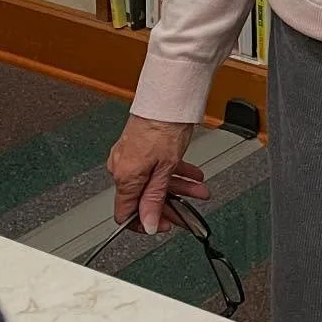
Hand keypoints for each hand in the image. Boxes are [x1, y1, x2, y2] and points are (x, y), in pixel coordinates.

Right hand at [107, 116, 209, 235]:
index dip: (145, 222)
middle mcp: (123, 167)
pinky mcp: (141, 147)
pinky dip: (174, 172)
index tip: (163, 224)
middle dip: (171, 204)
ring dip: (179, 187)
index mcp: (124, 176)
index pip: (126, 213)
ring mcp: (131, 157)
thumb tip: (148, 224)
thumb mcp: (165, 169)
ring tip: (198, 189)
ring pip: (155, 181)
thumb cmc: (165, 126)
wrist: (168, 97)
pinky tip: (192, 175)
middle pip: (145, 197)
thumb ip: (155, 198)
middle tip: (188, 211)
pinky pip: (156, 167)